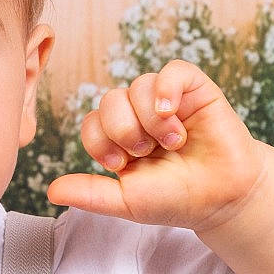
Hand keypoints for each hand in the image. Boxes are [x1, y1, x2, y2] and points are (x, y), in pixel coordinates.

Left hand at [45, 58, 266, 229]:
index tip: (124, 165)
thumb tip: (51, 191)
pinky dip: (167, 89)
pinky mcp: (196, 90)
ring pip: (138, 86)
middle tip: (147, 153)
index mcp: (120, 139)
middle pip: (110, 99)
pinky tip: (171, 113)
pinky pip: (172, 71)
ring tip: (172, 142)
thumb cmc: (176, 200)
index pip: (91, 122)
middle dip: (124, 130)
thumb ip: (90, 193)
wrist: (223, 198)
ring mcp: (167, 100)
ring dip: (150, 118)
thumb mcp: (126, 202)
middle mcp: (140, 115)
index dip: (100, 141)